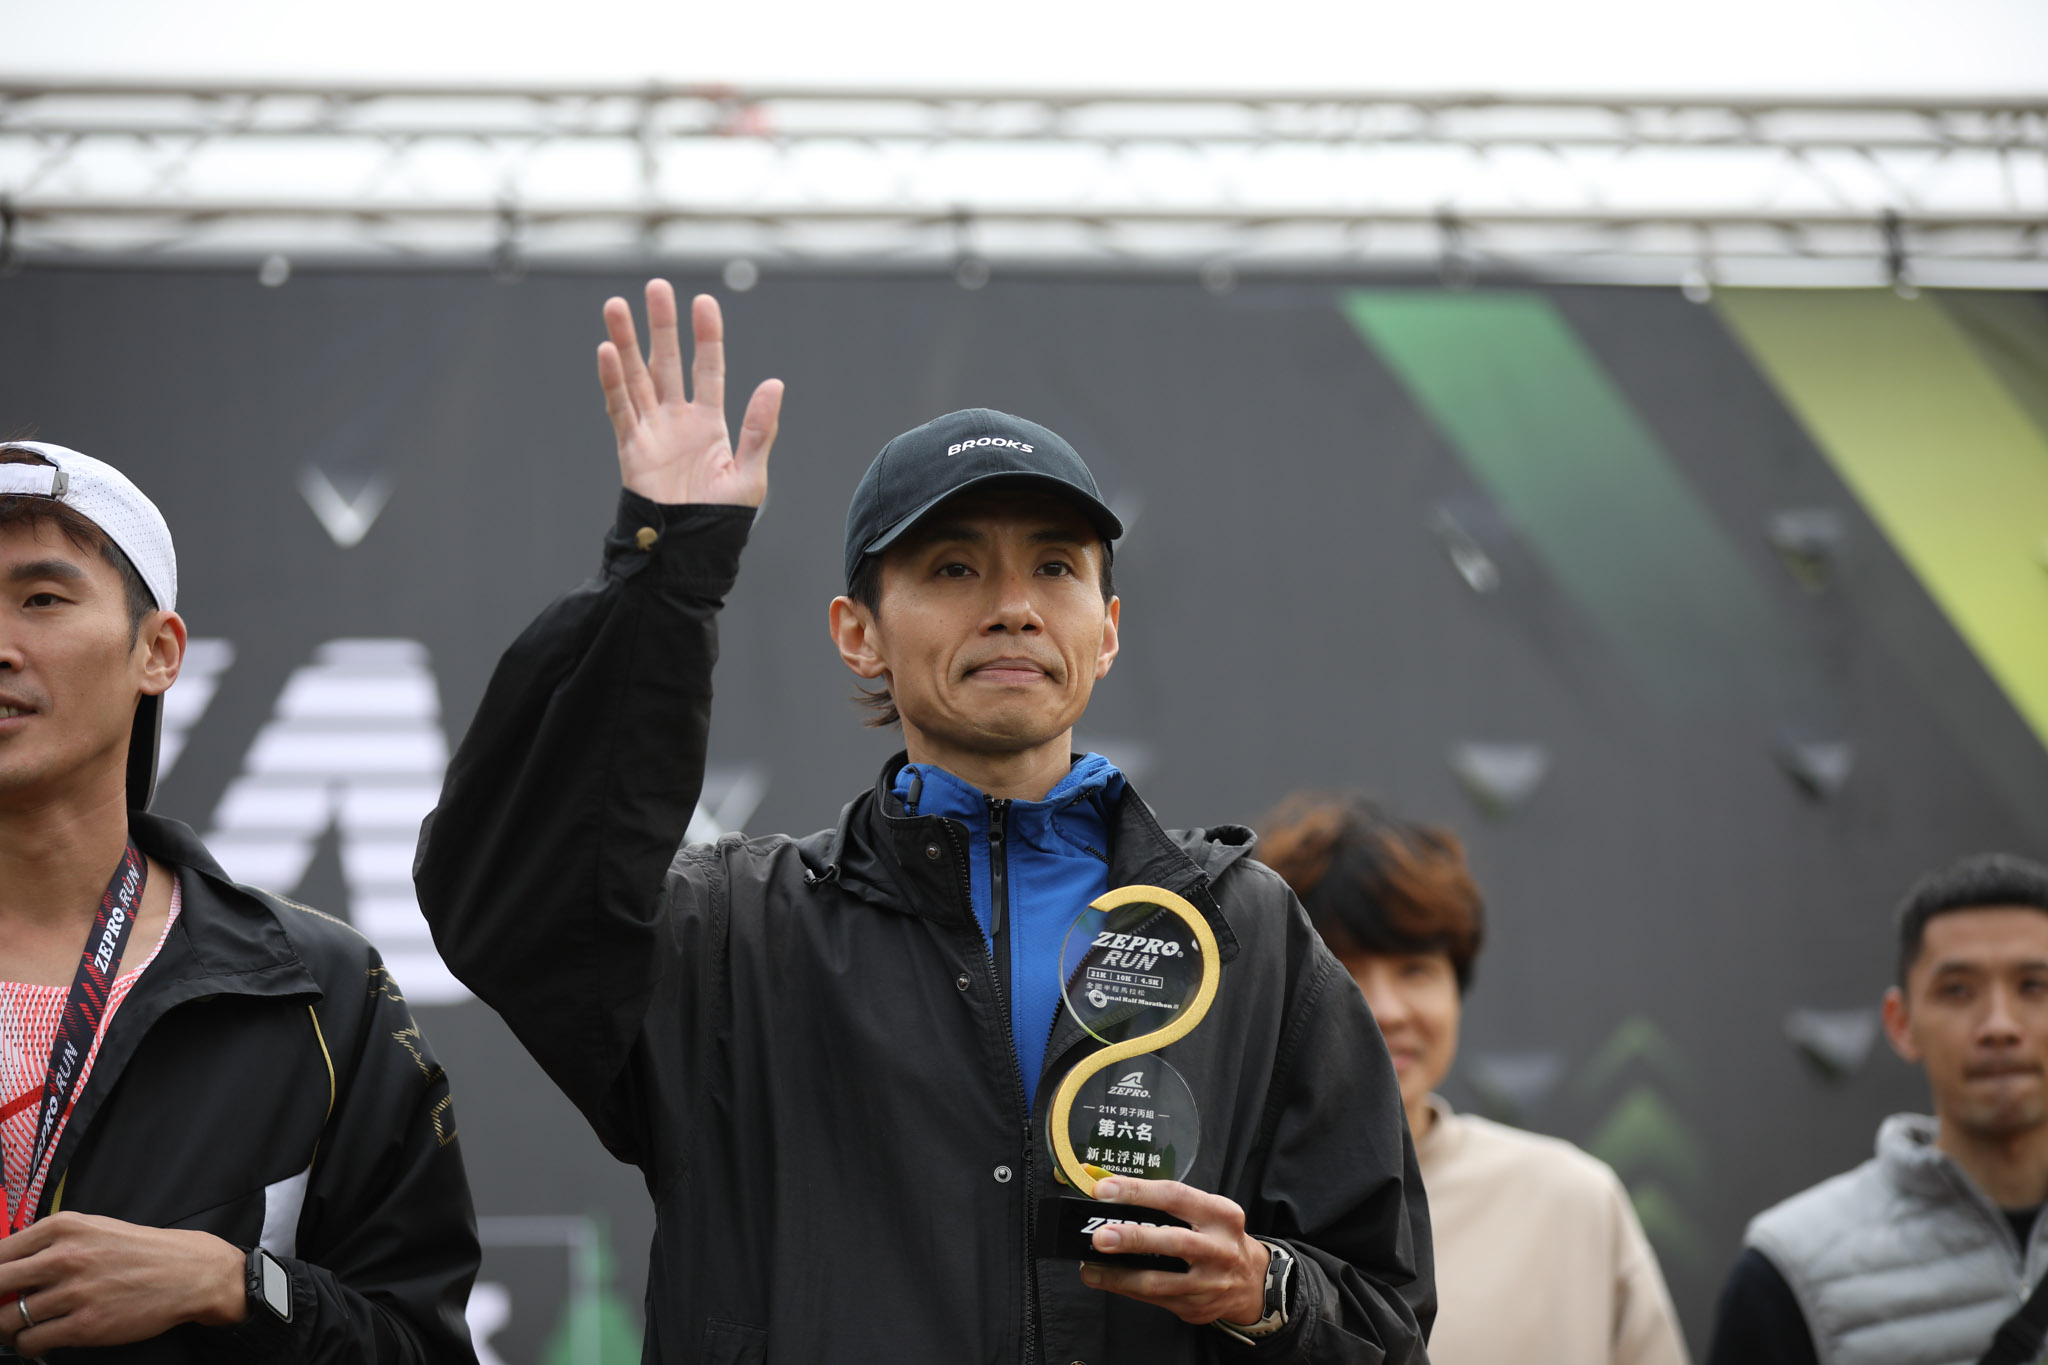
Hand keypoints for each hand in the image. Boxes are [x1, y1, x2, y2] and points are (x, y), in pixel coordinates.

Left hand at [0, 1212, 245, 1352]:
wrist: (189, 1272)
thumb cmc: (140, 1251)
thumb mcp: (93, 1229)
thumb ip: (49, 1243)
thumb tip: (6, 1268)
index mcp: (64, 1228)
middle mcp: (65, 1257)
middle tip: (0, 1307)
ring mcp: (75, 1292)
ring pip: (7, 1319)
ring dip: (6, 1327)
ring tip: (19, 1326)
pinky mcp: (85, 1325)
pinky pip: (31, 1341)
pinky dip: (27, 1344)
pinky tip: (39, 1337)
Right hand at [597, 279, 782, 507]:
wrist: (691, 548)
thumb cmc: (722, 517)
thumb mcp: (750, 472)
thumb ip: (759, 428)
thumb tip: (775, 383)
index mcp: (709, 422)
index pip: (708, 368)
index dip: (706, 336)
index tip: (703, 302)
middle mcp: (677, 419)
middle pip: (667, 362)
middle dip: (661, 325)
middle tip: (656, 287)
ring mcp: (651, 431)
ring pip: (637, 376)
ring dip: (626, 341)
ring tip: (616, 305)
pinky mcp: (631, 448)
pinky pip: (620, 408)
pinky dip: (613, 380)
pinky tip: (607, 350)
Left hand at [1078, 1178, 1271, 1326]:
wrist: (1252, 1281)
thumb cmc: (1217, 1237)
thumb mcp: (1206, 1211)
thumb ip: (1166, 1204)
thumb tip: (1111, 1194)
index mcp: (1221, 1214)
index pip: (1175, 1196)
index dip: (1138, 1192)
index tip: (1105, 1190)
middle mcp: (1220, 1248)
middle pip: (1174, 1242)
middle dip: (1134, 1238)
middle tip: (1101, 1236)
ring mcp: (1210, 1283)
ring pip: (1159, 1282)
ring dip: (1119, 1275)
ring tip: (1091, 1265)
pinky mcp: (1197, 1307)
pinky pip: (1154, 1300)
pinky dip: (1126, 1288)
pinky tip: (1106, 1279)